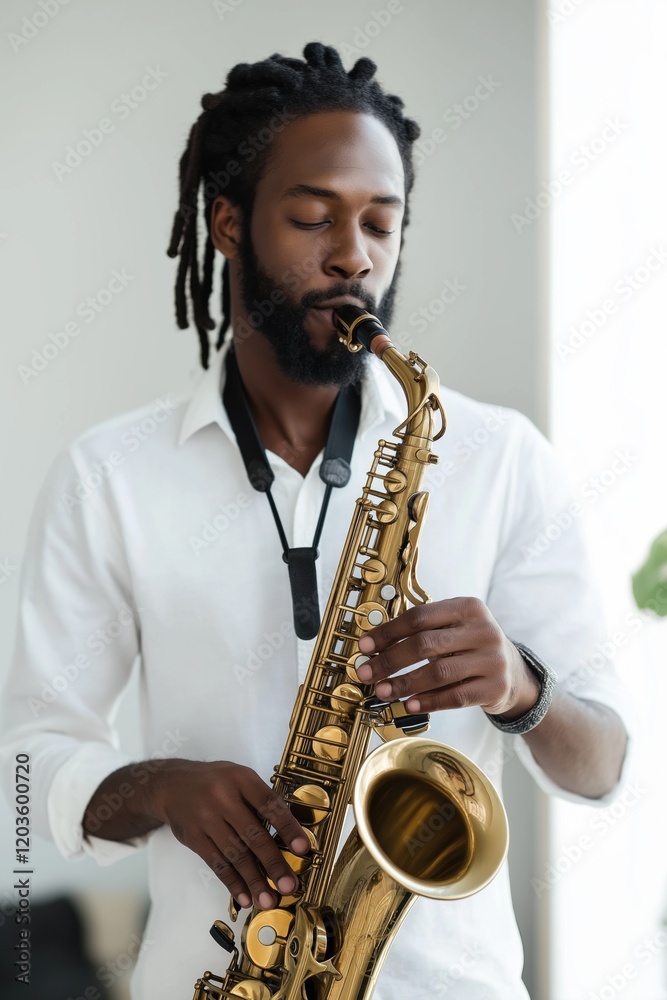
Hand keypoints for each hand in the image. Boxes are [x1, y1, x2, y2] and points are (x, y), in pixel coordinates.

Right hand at [149, 759, 310, 909]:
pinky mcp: (194, 838)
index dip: (288, 827)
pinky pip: (216, 864)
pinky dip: (232, 883)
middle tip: (288, 885)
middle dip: (273, 863)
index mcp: (241, 779)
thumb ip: (259, 800)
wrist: (172, 785)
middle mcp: (223, 798)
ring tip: (269, 900)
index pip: (269, 804)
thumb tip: (286, 834)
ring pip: (235, 855)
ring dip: (254, 881)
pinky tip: (245, 897)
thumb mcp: (239, 777)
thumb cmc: (215, 782)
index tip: (302, 849)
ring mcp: (206, 819)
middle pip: (253, 834)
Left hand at [355, 596, 539, 718]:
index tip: (365, 646)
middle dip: (390, 660)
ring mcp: (492, 660)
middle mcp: (483, 630)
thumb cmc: (471, 646)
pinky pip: (454, 697)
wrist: (513, 672)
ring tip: (382, 691)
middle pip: (425, 644)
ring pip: (437, 673)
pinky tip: (408, 705)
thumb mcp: (455, 627)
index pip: (420, 617)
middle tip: (367, 673)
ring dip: (404, 684)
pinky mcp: (494, 687)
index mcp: (468, 607)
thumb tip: (374, 647)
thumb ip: (422, 630)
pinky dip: (428, 702)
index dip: (388, 632)